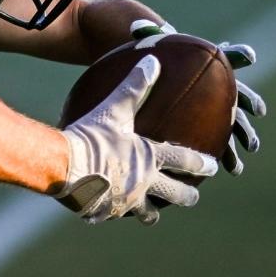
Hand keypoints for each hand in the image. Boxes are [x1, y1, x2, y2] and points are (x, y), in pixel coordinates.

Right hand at [57, 55, 218, 225]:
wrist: (62, 165)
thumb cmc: (90, 136)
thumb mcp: (113, 108)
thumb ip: (134, 86)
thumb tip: (152, 61)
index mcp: (149, 159)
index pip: (184, 161)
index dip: (202, 164)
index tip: (213, 167)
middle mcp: (143, 183)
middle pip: (174, 194)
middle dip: (186, 196)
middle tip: (192, 197)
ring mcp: (124, 201)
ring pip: (145, 213)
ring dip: (150, 213)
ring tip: (151, 215)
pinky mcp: (103, 211)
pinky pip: (109, 215)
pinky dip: (109, 212)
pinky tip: (103, 211)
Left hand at [130, 20, 266, 174]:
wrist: (155, 72)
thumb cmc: (159, 57)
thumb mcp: (154, 45)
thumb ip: (148, 36)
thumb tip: (134, 25)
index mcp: (213, 72)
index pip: (234, 78)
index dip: (247, 94)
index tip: (256, 107)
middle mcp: (218, 94)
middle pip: (237, 112)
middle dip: (245, 130)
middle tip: (251, 145)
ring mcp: (211, 113)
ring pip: (228, 133)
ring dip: (234, 151)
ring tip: (235, 168)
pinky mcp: (200, 129)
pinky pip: (210, 145)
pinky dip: (216, 159)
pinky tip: (215, 175)